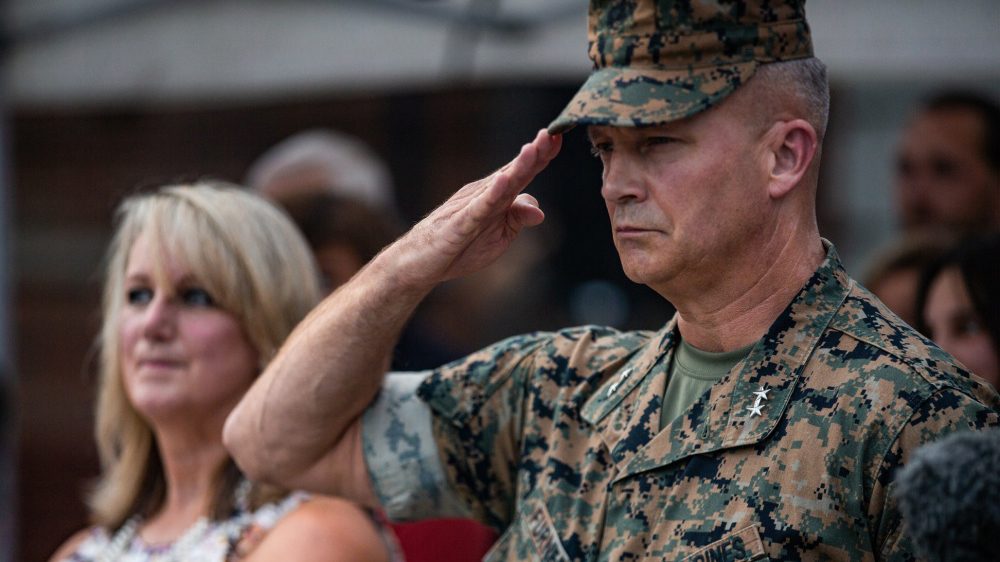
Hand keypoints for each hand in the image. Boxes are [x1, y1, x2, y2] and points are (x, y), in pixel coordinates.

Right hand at [387, 128, 561, 289]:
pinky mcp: (459, 225)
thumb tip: (539, 210)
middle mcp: (484, 194)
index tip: (558, 137)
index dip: (541, 155)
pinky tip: (502, 181)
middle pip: (513, 172)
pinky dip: (491, 195)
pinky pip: (477, 209)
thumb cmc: (459, 245)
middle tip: (549, 134)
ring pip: (498, 185)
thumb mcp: (499, 236)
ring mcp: (471, 207)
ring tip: (532, 149)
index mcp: (497, 196)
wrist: (420, 263)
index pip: (523, 172)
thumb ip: (517, 218)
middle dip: (533, 153)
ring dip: (516, 167)